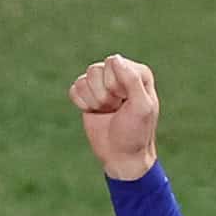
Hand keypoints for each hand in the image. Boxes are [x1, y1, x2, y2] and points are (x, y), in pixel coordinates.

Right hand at [69, 54, 159, 180]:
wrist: (121, 156)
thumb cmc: (135, 133)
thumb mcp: (141, 107)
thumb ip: (131, 80)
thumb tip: (115, 59)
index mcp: (138, 73)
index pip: (113, 63)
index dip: (115, 85)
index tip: (125, 101)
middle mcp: (120, 74)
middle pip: (96, 70)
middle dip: (103, 94)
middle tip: (116, 109)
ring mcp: (103, 84)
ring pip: (85, 78)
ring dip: (93, 100)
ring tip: (107, 111)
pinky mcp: (88, 94)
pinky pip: (75, 88)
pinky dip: (82, 103)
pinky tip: (94, 112)